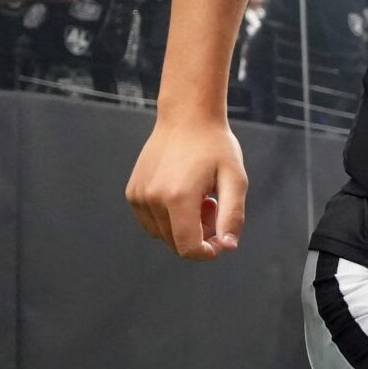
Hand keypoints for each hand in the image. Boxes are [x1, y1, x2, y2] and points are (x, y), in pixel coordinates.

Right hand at [125, 113, 247, 259]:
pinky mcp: (132, 192)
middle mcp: (152, 199)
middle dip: (198, 234)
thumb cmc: (216, 146)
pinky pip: (151, 221)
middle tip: (212, 205)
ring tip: (198, 196)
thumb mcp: (235, 178)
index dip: (206, 252)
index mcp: (178, 197)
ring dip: (182, 225)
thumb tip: (228, 246)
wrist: (187, 116)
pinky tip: (181, 192)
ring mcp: (138, 196)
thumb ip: (232, 215)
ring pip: (163, 234)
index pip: (187, 247)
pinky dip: (167, 216)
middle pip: (176, 242)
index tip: (220, 241)